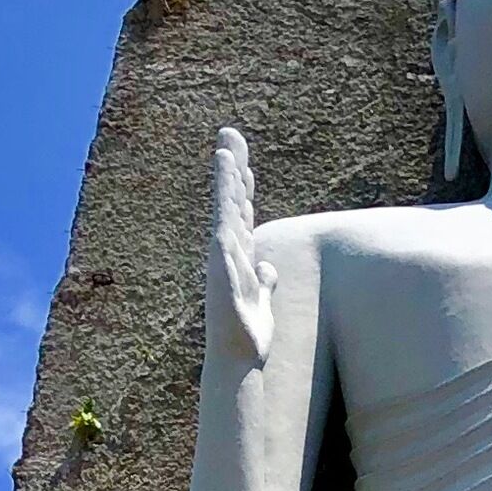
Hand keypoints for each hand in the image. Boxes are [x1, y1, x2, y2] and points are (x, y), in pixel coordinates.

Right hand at [208, 126, 277, 367]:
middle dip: (233, 167)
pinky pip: (225, 218)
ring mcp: (224, 254)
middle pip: (233, 201)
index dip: (244, 187)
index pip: (243, 214)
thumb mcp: (263, 301)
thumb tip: (269, 267)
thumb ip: (265, 281)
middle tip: (231, 134)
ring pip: (228, 205)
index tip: (245, 161)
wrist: (238, 356)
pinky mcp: (222, 259)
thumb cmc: (248, 335)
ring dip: (228, 174)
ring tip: (228, 144)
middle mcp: (230, 251)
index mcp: (240, 256)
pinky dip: (226, 192)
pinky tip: (226, 170)